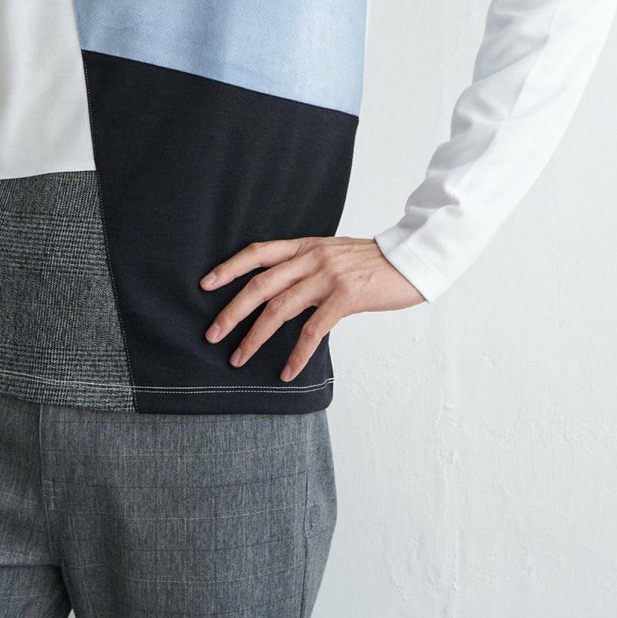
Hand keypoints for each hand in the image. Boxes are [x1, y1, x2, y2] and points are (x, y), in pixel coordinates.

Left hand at [199, 236, 425, 382]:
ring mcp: (328, 276)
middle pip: (260, 284)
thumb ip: (307, 269)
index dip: (230, 267)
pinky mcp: (346, 297)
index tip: (205, 283)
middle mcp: (311, 257)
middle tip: (212, 334)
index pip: (258, 252)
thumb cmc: (372, 263)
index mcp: (306, 245)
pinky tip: (286, 372)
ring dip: (255, 336)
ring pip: (279, 308)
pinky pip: (313, 329)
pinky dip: (297, 354)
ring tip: (238, 358)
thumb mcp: (334, 256)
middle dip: (232, 310)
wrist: (412, 260)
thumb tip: (281, 293)